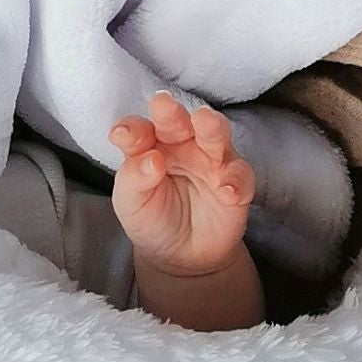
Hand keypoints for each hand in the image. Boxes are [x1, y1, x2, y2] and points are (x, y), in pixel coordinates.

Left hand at [109, 92, 254, 276]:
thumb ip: (134, 179)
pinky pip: (240, 176)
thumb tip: (151, 160)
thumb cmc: (151, 217)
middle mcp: (181, 145)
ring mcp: (211, 161)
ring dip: (211, 127)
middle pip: (178, 121)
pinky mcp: (236, 183)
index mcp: (150, 144)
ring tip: (205, 121)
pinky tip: (227, 190)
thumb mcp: (131, 203)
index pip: (139, 131)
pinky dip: (235, 180)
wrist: (182, 256)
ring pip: (215, 134)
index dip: (131, 130)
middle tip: (163, 105)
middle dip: (171, 113)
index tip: (122, 135)